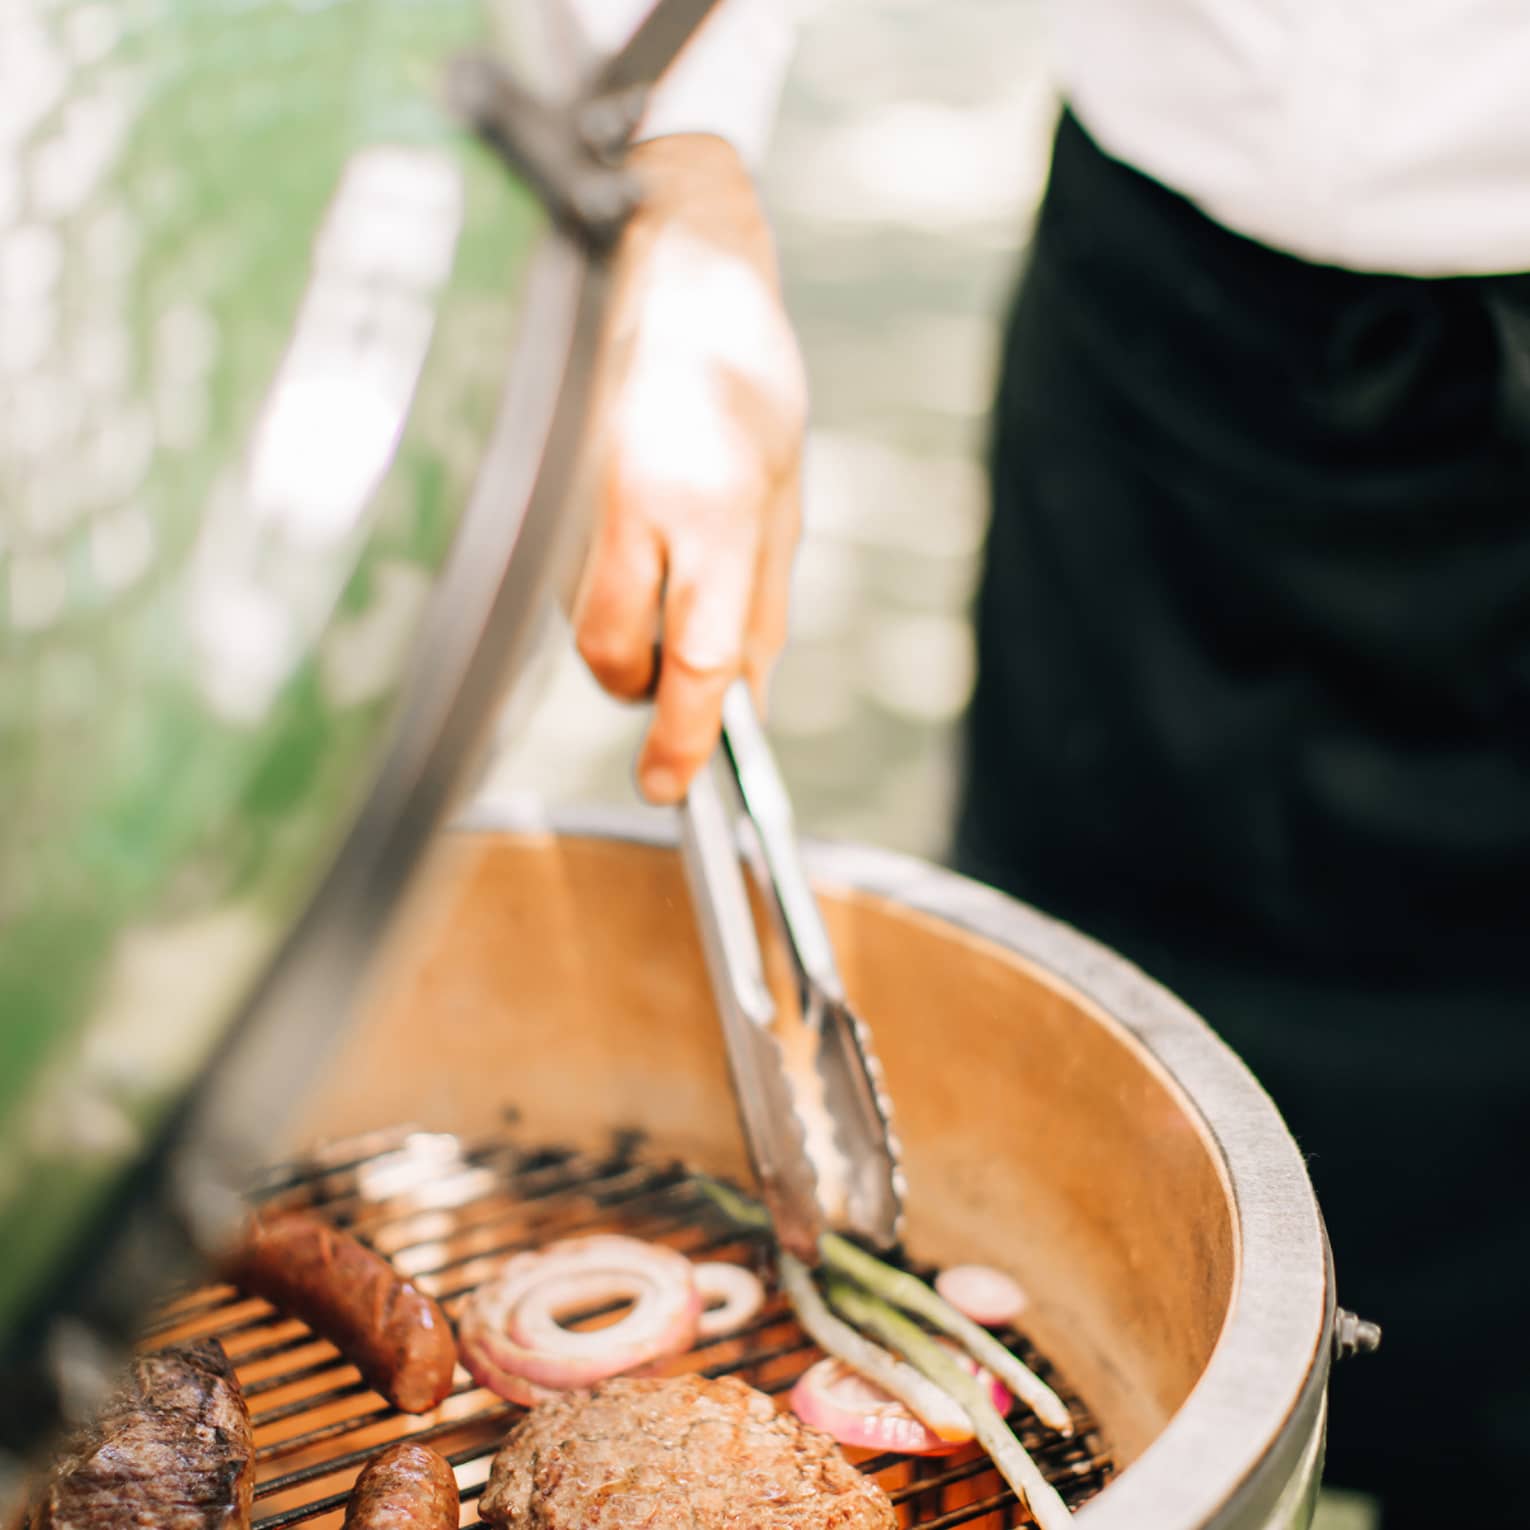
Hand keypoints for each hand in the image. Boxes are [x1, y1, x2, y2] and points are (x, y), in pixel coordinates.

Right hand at [572, 134, 806, 804]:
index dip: (683, 738)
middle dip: (639, 687)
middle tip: (672, 663)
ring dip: (620, 625)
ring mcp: (570, 492)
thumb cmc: (740, 371)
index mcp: (715, 508)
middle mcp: (631, 505)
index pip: (693, 658)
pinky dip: (594, 580)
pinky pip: (557, 573)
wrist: (663, 255)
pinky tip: (626, 517)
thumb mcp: (784, 492)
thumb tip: (743, 700)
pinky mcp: (533, 480)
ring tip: (662, 547)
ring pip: (578, 619)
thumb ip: (761, 605)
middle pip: (611, 658)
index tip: (672, 786)